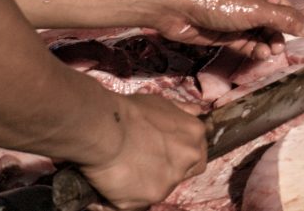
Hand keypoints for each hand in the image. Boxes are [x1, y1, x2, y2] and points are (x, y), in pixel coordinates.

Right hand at [80, 93, 205, 210]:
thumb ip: (182, 111)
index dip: (181, 156)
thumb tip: (196, 112)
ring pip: (162, 188)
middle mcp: (190, 157)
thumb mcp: (162, 103)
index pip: (197, 153)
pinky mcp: (152, 196)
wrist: (106, 130)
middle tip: (145, 165)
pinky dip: (126, 196)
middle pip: (185, 172)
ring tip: (125, 172)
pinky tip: (113, 184)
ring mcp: (172, 179)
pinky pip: (139, 202)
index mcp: (194, 133)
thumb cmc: (130, 112)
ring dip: (146, 184)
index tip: (164, 155)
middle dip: (169, 171)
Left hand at [145, 0, 303, 49]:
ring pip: (265, 29)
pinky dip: (256, 48)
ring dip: (272, 40)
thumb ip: (283, 19)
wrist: (175, 9)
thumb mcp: (255, 9)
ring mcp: (240, 15)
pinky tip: (259, 55)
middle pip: (281, 10)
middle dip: (288, 25)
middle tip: (289, 40)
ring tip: (271, 51)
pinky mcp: (227, 32)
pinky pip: (249, 42)